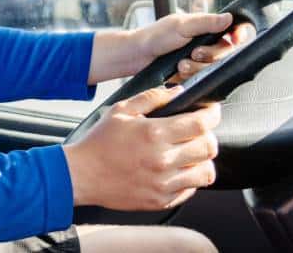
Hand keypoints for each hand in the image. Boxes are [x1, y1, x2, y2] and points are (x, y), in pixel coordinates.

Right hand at [62, 86, 220, 210]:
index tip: (210, 111)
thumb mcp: (121, 111)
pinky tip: (176, 170)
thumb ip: (151, 98)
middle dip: (208, 136)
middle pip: (209, 147)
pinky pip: (191, 190)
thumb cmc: (99, 142)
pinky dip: (189, 179)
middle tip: (198, 132)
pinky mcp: (161, 200)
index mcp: (153, 133)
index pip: (201, 123)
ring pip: (206, 172)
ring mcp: (163, 183)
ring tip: (190, 153)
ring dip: (202, 160)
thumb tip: (178, 91)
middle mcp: (162, 160)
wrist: (81, 175)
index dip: (212, 114)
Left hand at [88, 13, 254, 84]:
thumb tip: (230, 18)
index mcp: (206, 27)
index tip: (234, 38)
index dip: (238, 35)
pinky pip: (203, 78)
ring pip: (215, 67)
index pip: (234, 30)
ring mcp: (201, 59)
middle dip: (211, 54)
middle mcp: (207, 42)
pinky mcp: (195, 74)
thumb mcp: (181, 26)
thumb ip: (206, 22)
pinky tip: (179, 72)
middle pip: (227, 52)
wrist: (137, 56)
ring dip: (198, 67)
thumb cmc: (155, 36)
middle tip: (194, 52)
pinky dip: (191, 76)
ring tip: (181, 63)